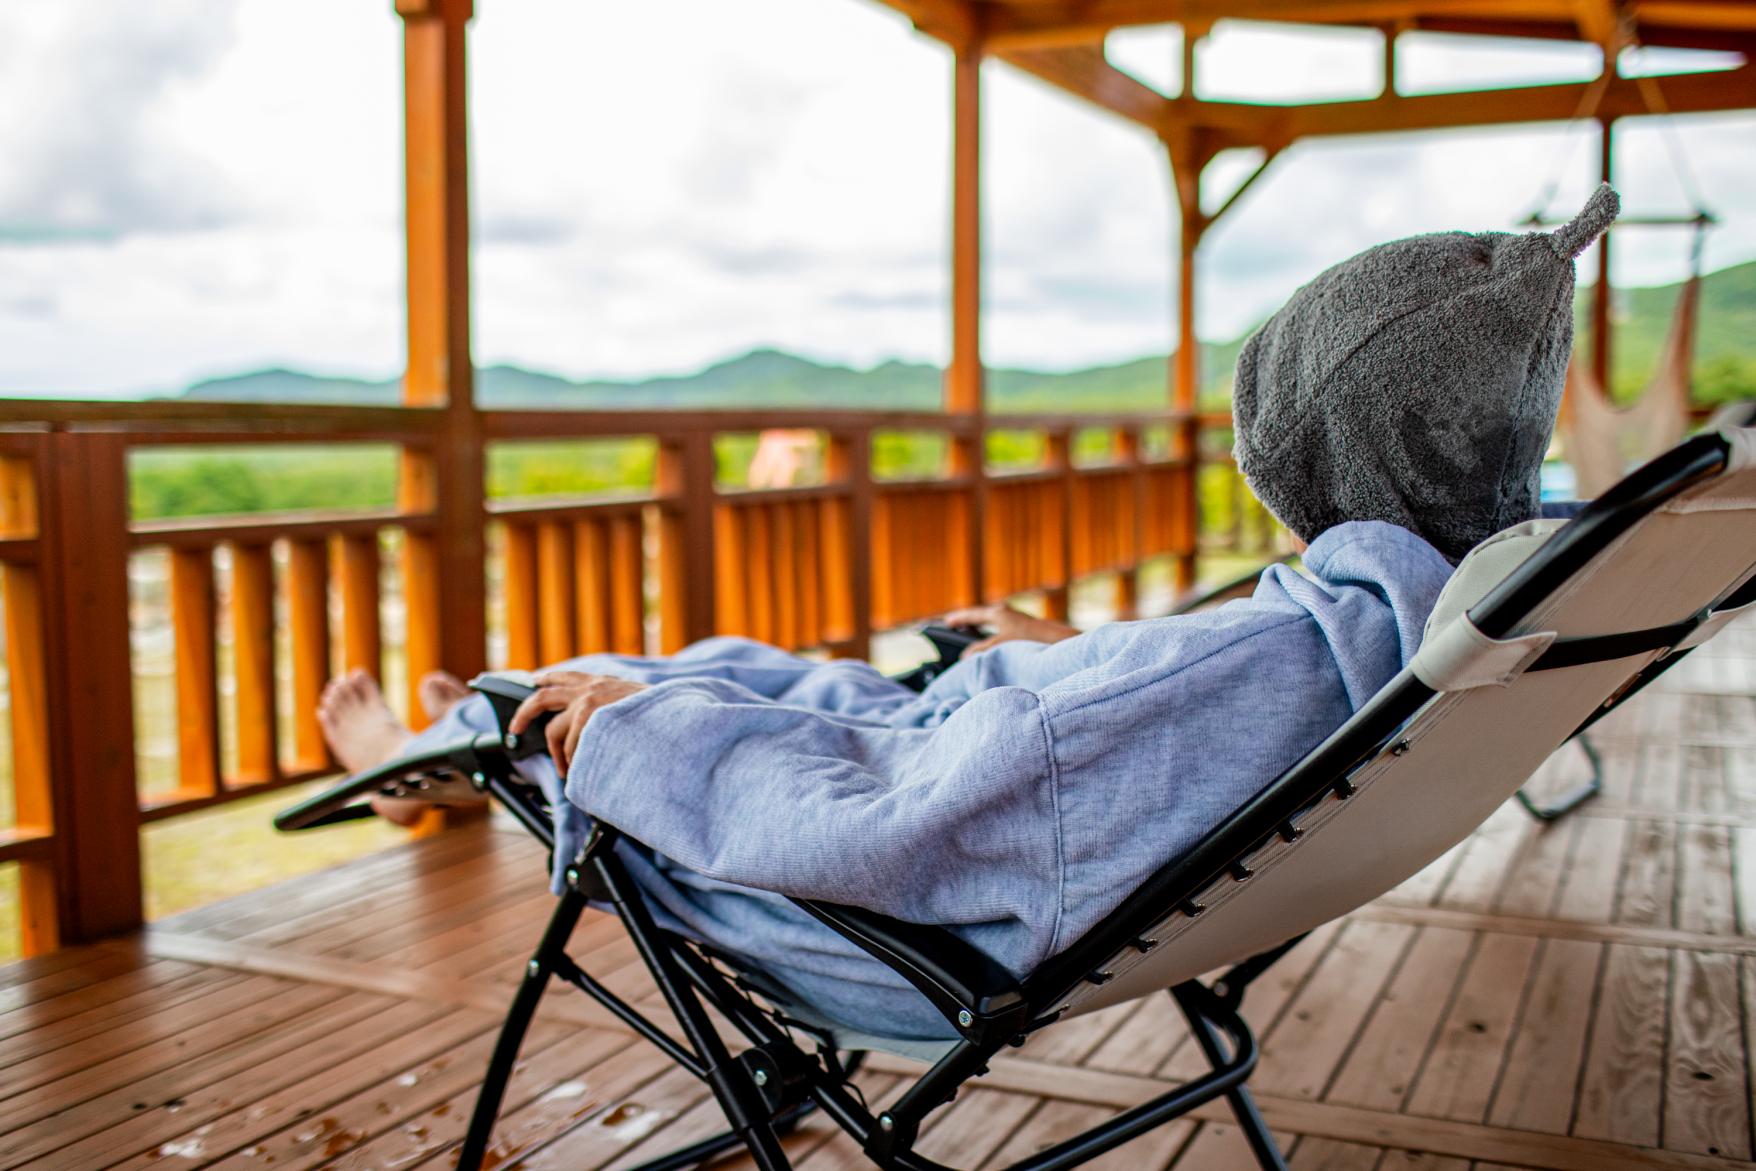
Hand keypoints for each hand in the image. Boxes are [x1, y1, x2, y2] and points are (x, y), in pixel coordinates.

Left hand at [508, 671, 647, 775]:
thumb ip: (613, 705)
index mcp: (601, 682)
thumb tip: (597, 725)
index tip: (534, 682)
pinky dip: (574, 762)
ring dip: (559, 754)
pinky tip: (583, 770)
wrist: (672, 718)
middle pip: (541, 697)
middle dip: (522, 714)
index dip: (546, 680)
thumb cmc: (658, 716)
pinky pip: (571, 746)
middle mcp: (590, 688)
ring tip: (567, 770)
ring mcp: (587, 702)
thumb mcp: (634, 701)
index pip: (565, 676)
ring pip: (553, 730)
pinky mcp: (588, 717)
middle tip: (514, 729)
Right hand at [938, 604, 1079, 657]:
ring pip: (994, 626)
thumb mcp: (999, 647)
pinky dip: (994, 638)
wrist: (1061, 643)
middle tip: (956, 628)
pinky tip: (996, 649)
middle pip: (983, 617)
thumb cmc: (1029, 642)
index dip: (958, 619)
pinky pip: (1003, 632)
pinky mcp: (1027, 631)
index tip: (946, 622)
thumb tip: (965, 656)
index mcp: (998, 613)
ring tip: (973, 641)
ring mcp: (1018, 621)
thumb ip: (980, 651)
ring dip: (983, 633)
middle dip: (970, 624)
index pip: (972, 615)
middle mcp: (1008, 614)